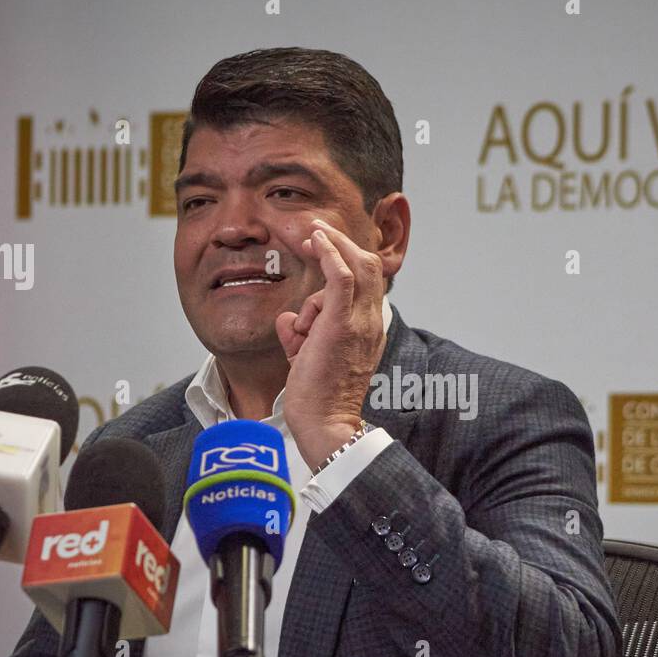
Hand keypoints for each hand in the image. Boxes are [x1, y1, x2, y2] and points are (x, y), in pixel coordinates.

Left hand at [276, 218, 386, 469]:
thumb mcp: (306, 358)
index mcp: (367, 329)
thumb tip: (287, 319)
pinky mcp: (342, 324)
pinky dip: (330, 253)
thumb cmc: (316, 396)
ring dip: (332, 245)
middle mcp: (370, 322)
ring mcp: (359, 322)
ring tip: (309, 235)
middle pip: (368, 265)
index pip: (366, 282)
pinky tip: (315, 240)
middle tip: (313, 233)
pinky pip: (341, 276)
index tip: (318, 247)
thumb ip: (299, 335)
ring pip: (357, 265)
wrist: (324, 424)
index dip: (345, 257)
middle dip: (341, 243)